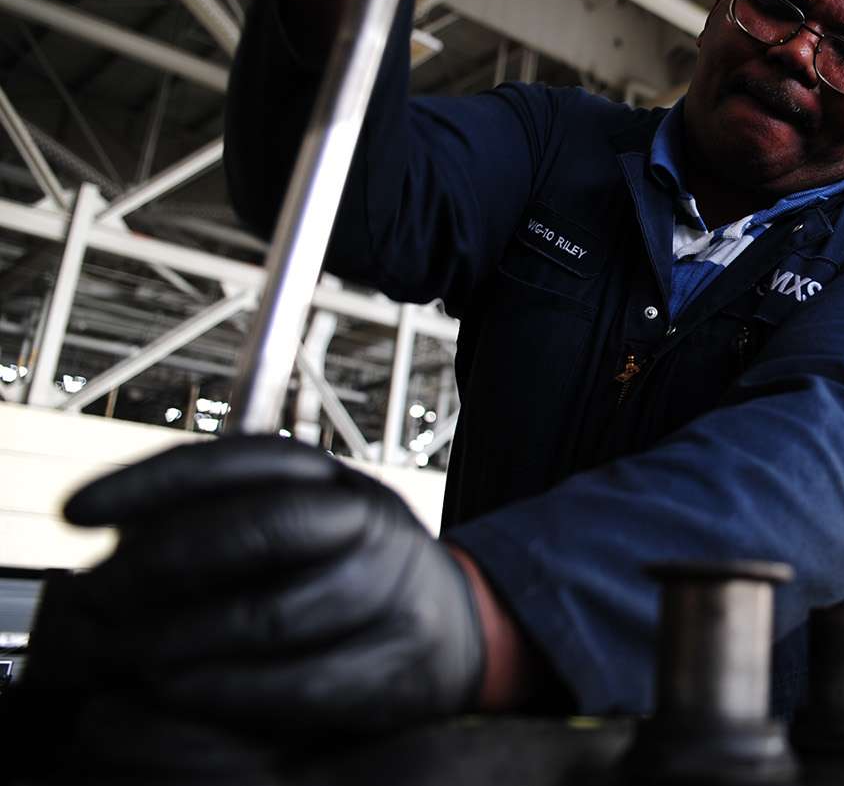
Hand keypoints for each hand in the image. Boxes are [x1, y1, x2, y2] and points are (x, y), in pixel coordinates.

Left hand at [62, 436, 483, 731]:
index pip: (239, 461)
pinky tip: (179, 691)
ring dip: (184, 639)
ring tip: (128, 655)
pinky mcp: (399, 668)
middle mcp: (372, 521)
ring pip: (279, 613)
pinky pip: (303, 684)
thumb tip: (113, 557)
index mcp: (333, 480)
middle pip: (266, 525)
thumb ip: (220, 529)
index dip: (151, 482)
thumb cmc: (342, 580)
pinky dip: (228, 691)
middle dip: (164, 563)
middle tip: (98, 599)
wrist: (458, 630)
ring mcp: (394, 593)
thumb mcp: (295, 529)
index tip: (76, 514)